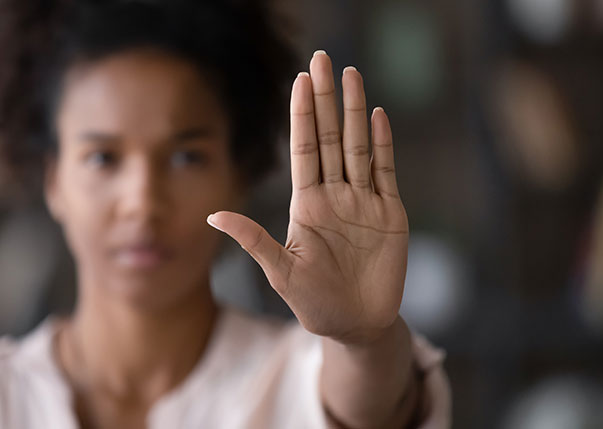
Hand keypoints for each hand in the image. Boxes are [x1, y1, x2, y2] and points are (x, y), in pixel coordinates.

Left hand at [207, 51, 407, 344]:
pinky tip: (379, 116)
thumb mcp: (280, 271)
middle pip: (331, 137)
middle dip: (326, 99)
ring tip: (351, 75)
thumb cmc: (314, 303)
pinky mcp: (390, 214)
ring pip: (360, 147)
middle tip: (322, 59)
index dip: (302, 116)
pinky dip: (384, 145)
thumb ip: (253, 240)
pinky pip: (386, 172)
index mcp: (307, 204)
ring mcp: (363, 202)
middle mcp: (335, 195)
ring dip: (356, 111)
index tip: (298, 81)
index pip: (304, 149)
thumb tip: (212, 216)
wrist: (356, 325)